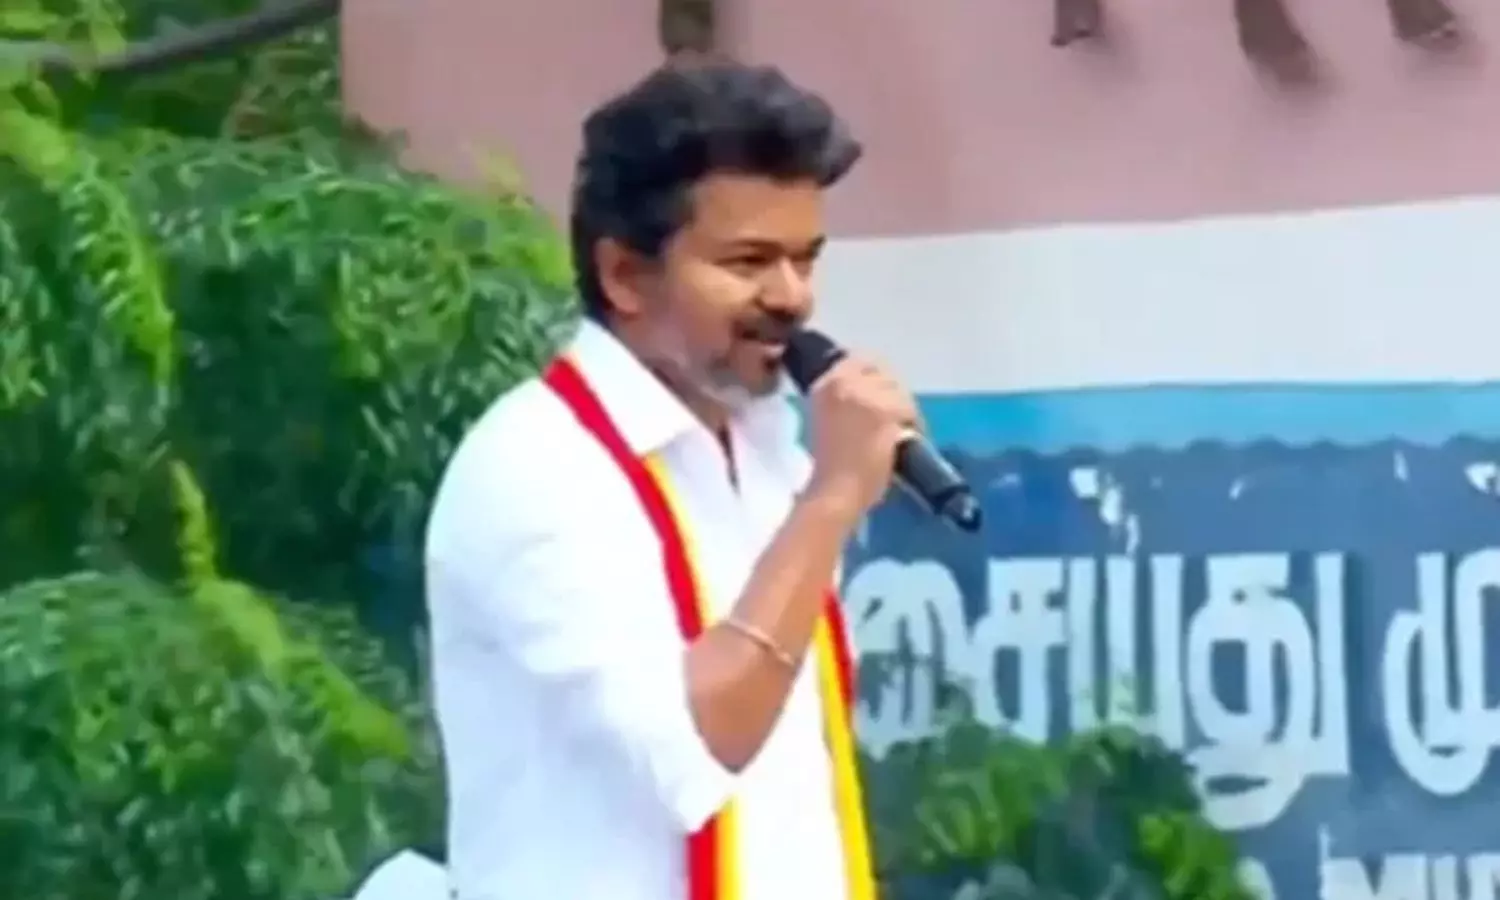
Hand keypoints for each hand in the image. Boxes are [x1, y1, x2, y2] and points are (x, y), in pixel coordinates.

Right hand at [803, 355, 918, 515]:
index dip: (872, 374)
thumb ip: (842, 399)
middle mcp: (845, 382)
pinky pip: (910, 410)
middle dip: (891, 390)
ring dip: (904, 407)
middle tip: (894, 413)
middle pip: (882, 371)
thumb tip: (867, 393)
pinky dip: (913, 424)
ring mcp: (868, 396)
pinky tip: (907, 439)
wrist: (835, 490)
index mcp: (825, 384)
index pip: (857, 359)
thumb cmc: (827, 465)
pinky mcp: (888, 413)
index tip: (878, 391)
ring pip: (899, 389)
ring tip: (902, 428)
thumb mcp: (823, 419)